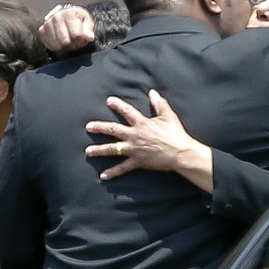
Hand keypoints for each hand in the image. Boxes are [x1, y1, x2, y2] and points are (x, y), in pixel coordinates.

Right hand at [39, 5, 95, 54]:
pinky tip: (61, 42)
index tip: (82, 40)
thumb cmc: (78, 21)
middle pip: (65, 42)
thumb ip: (89, 31)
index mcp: (70, 14)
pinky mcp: (42, 30)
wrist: (66, 16)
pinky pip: (49, 45)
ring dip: (64, 47)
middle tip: (75, 43)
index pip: (76, 36)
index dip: (81, 42)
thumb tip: (89, 37)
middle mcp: (57, 17)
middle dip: (72, 46)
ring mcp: (48, 23)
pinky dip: (56, 47)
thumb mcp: (87, 23)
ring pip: (57, 45)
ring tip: (69, 42)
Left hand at [85, 90, 212, 188]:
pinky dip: (113, 172)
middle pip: (113, 130)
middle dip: (100, 128)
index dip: (117, 105)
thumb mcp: (168, 116)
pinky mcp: (137, 161)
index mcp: (142, 123)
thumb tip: (153, 92)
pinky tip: (103, 176)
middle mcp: (134, 135)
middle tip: (88, 127)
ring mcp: (134, 149)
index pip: (127, 111)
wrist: (180, 153)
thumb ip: (159, 103)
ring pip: (113, 149)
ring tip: (88, 151)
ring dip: (99, 150)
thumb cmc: (176, 134)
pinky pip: (122, 168)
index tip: (108, 100)